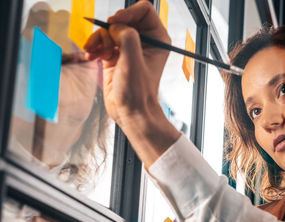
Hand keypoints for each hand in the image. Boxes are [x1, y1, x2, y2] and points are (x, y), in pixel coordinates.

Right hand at [83, 0, 179, 166]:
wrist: (130, 112)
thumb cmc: (138, 93)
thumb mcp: (133, 60)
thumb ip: (127, 36)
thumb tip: (115, 27)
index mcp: (157, 38)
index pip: (143, 10)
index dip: (127, 13)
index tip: (115, 23)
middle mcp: (144, 40)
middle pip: (122, 18)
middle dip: (109, 29)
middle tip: (106, 45)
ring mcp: (128, 47)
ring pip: (108, 29)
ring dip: (98, 38)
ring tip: (94, 52)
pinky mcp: (115, 55)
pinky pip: (101, 41)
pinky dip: (94, 46)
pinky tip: (91, 56)